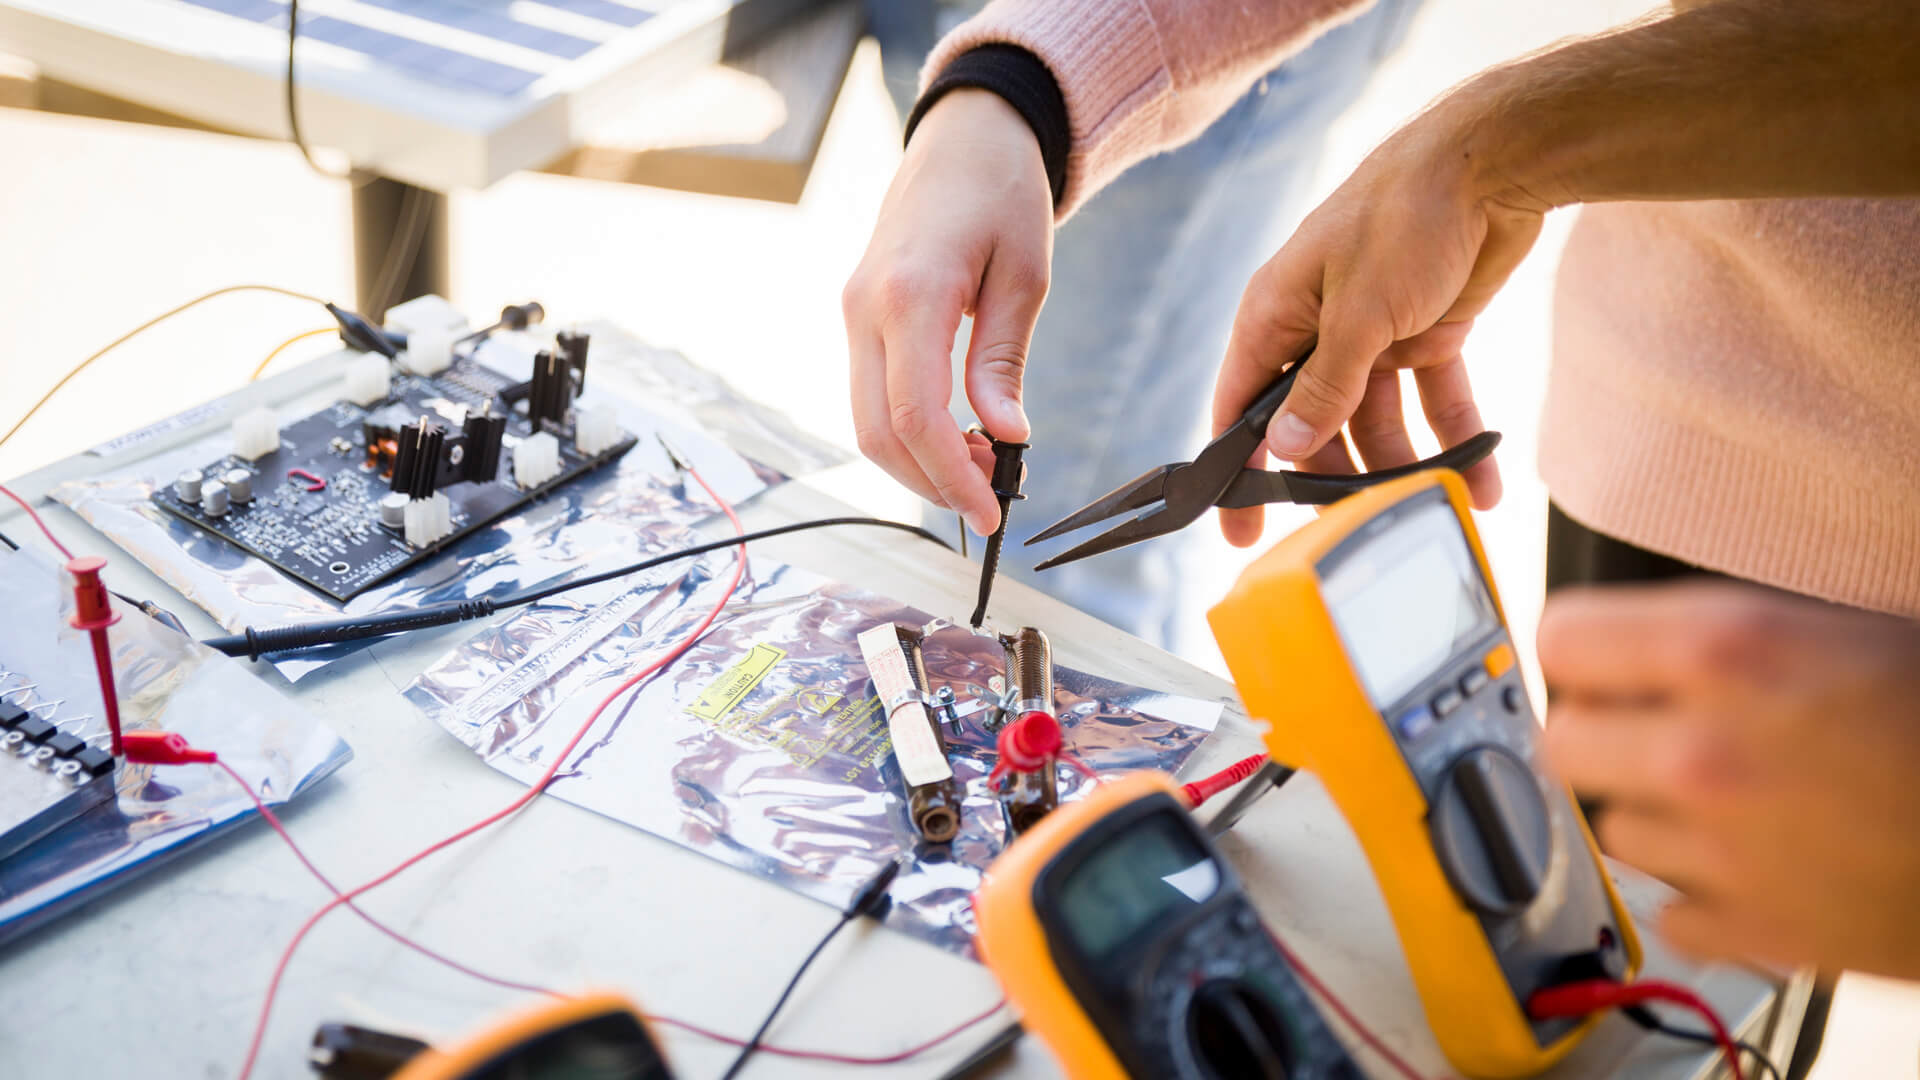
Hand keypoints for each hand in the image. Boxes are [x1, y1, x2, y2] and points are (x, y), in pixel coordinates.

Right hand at [842, 90, 1053, 534]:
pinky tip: (955, 431)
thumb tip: (1004, 436)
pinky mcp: (858, 316)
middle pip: (877, 433)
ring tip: (979, 464)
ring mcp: (853, 312)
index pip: (915, 416)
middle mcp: (865, 308)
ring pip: (865, 421)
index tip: (990, 514)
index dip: (950, 478)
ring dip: (916, 461)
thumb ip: (1003, 361)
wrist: (964, 137)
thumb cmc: (1002, 194)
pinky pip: (869, 393)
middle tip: (988, 498)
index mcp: (909, 295)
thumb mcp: (1024, 276)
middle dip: (930, 483)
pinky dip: (907, 429)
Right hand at [1210, 99, 1542, 545]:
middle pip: (1312, 425)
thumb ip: (1324, 384)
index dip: (1239, 472)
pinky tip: (1479, 475)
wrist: (1494, 160)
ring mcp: (1372, 331)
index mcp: (1276, 315)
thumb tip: (1284, 446)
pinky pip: (1433, 398)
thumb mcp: (1361, 312)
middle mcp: (1317, 327)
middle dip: (1335, 476)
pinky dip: (1455, 434)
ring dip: (1405, 464)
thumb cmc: (1406, 215)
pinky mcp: (1424, 331)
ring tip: (1433, 503)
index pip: (1241, 408)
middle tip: (1357, 526)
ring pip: (1376, 419)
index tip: (1241, 530)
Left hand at [1539, 581, 1919, 978]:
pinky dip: (1698, 892)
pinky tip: (1750, 862)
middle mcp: (1703, 749)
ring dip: (1651, 813)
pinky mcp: (1757, 930)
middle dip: (1602, 733)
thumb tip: (1650, 639)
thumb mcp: (1844, 627)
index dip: (1585, 650)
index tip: (1600, 661)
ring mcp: (1722, 848)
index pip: (1563, 639)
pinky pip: (1671, 910)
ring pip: (1612, 829)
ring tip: (1723, 797)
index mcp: (1724, 649)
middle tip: (1651, 730)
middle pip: (1566, 742)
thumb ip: (1731, 633)